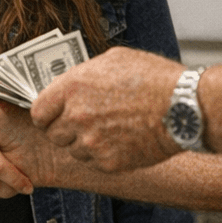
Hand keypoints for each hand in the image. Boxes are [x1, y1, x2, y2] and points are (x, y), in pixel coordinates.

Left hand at [30, 46, 181, 171]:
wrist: (184, 107)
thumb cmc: (155, 79)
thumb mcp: (113, 59)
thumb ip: (85, 74)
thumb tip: (72, 83)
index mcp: (72, 87)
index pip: (38, 111)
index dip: (45, 114)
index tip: (52, 115)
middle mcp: (77, 116)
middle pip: (53, 134)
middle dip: (64, 129)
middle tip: (83, 123)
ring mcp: (92, 142)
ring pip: (73, 151)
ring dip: (83, 144)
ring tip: (106, 131)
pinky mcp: (108, 162)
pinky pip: (94, 163)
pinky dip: (103, 155)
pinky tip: (119, 141)